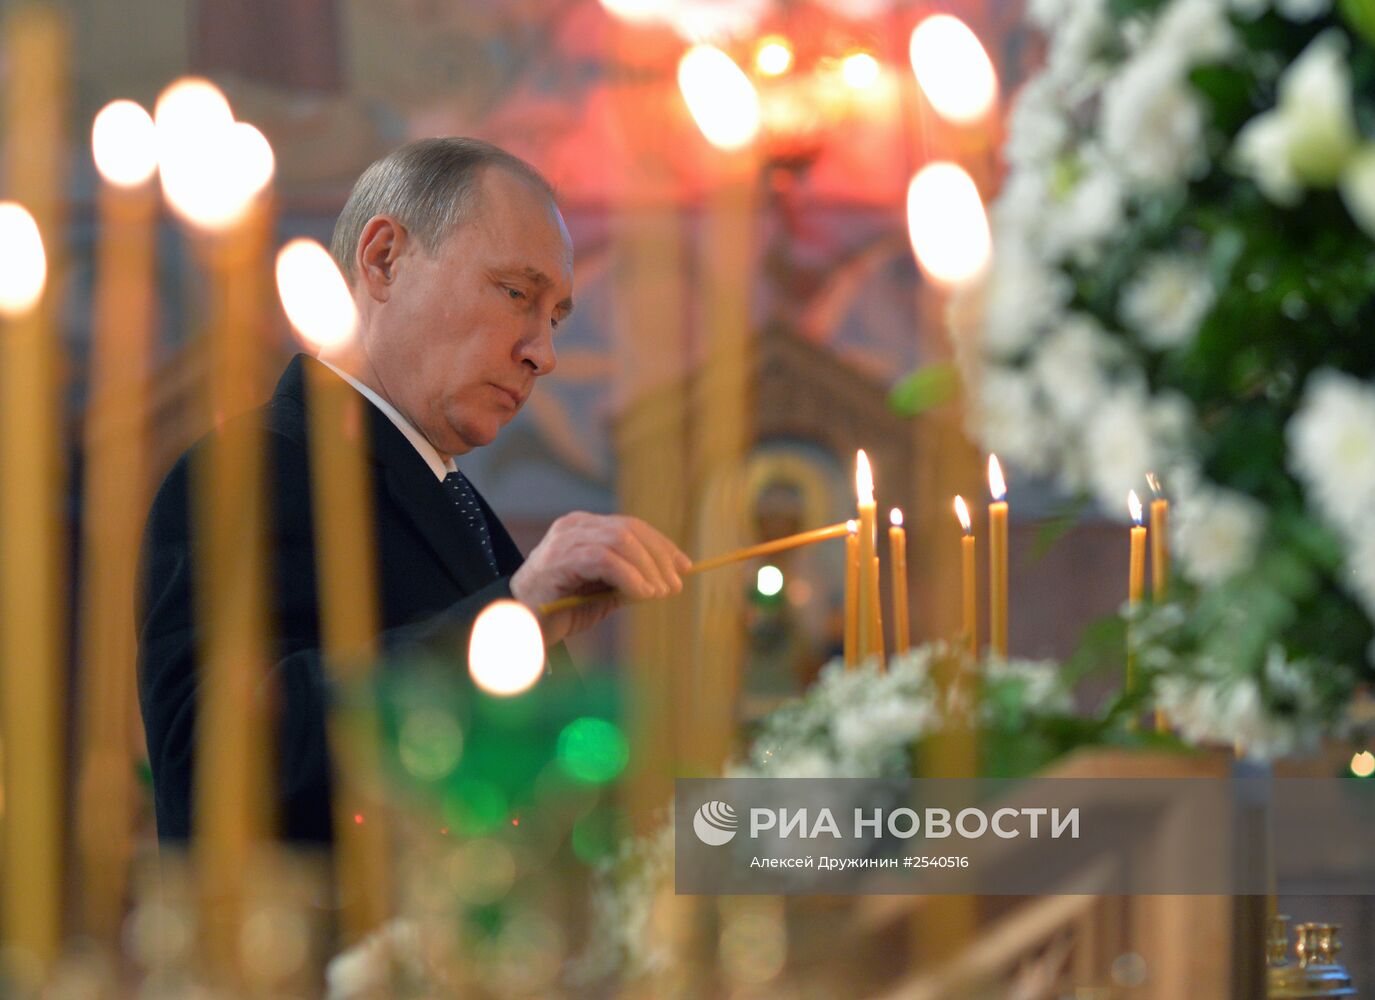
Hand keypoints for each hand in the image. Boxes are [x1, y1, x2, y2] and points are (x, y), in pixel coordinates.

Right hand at [510, 512, 690, 644]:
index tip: (684, 566)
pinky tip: (642, 594)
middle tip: (675, 585)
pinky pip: (605, 559)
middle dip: (659, 556)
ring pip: (620, 540)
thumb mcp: (601, 593)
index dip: (661, 545)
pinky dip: (630, 577)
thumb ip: (627, 581)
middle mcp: (574, 526)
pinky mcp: (561, 558)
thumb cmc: (559, 610)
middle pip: (629, 529)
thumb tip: (666, 580)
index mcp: (583, 528)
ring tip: (660, 593)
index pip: (630, 526)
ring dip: (647, 567)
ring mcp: (565, 539)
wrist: (518, 626)